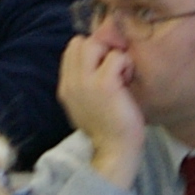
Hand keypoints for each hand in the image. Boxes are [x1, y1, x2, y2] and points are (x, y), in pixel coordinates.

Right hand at [57, 32, 144, 183]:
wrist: (114, 151)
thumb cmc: (108, 129)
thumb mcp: (86, 105)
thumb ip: (85, 84)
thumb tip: (97, 62)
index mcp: (66, 87)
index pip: (71, 51)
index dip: (91, 53)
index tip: (104, 68)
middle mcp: (71, 83)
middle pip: (79, 42)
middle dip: (100, 49)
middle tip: (113, 69)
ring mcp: (85, 82)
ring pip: (94, 44)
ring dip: (112, 54)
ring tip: (120, 74)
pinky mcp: (104, 84)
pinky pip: (116, 56)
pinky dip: (126, 64)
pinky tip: (128, 81)